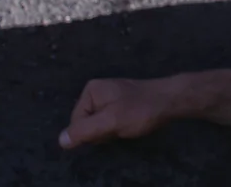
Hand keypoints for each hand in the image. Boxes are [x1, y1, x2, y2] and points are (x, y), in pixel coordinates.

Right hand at [59, 78, 177, 148]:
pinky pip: (110, 121)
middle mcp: (97, 90)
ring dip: (111, 129)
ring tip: (127, 122)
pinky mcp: (120, 102)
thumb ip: (84, 131)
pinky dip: (119, 125)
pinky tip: (132, 121)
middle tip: (120, 124)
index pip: (76, 124)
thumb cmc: (140, 110)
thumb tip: (60, 140)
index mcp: (91, 90)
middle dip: (102, 130)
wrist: (170, 100)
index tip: (111, 126)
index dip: (92, 132)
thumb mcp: (110, 122)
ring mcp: (109, 96)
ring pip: (99, 125)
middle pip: (87, 123)